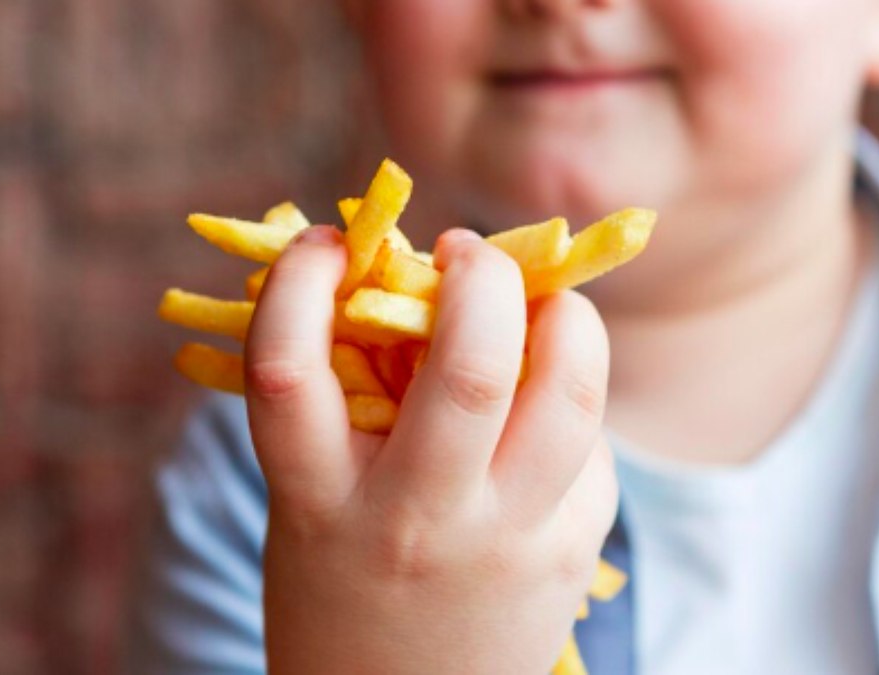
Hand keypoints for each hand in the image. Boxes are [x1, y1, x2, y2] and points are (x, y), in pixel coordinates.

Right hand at [245, 225, 618, 673]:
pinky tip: (545, 401)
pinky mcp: (573, 551)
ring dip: (566, 316)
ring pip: (571, 394)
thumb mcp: (313, 503)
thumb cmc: (345, 584)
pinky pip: (590, 443)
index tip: (326, 241)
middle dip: (480, 276)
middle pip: (471, 367)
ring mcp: (507, 541)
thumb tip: (412, 279)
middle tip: (463, 254)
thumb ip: (350, 403)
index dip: (300, 280)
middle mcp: (417, 522)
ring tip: (538, 302)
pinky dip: (571, 395)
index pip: (288, 368)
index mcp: (318, 503)